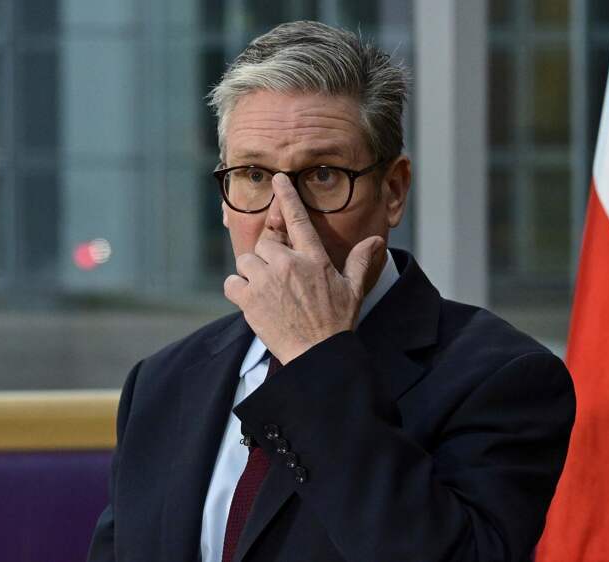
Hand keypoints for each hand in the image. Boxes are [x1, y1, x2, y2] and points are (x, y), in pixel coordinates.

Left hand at [223, 173, 385, 364]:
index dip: (287, 196)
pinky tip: (252, 300)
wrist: (318, 354)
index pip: (298, 220)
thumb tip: (376, 241)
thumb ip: (360, 261)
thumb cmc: (337, 323)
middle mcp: (289, 265)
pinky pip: (232, 282)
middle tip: (279, 276)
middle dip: (269, 255)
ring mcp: (267, 281)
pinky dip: (238, 289)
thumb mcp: (353, 289)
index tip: (278, 179)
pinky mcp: (249, 300)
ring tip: (267, 291)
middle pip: (265, 242)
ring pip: (246, 261)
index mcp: (314, 259)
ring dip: (253, 272)